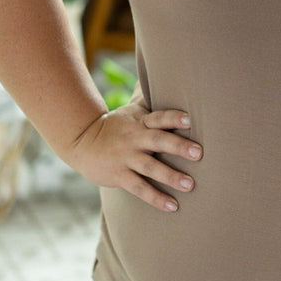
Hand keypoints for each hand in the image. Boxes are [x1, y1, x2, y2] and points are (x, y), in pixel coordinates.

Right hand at [67, 102, 202, 212]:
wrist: (81, 142)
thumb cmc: (114, 127)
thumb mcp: (130, 112)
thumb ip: (147, 100)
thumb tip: (157, 74)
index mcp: (141, 123)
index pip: (159, 118)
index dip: (174, 118)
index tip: (189, 120)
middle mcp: (135, 140)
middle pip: (158, 141)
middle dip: (178, 147)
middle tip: (199, 153)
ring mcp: (127, 158)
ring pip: (151, 168)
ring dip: (171, 176)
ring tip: (190, 185)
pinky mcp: (120, 176)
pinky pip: (140, 189)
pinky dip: (156, 198)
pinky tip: (173, 206)